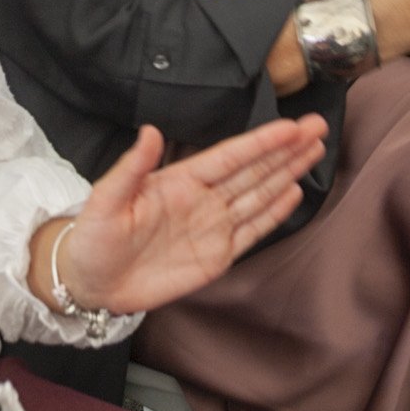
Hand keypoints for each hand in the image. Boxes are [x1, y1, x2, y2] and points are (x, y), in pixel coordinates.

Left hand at [53, 115, 327, 314]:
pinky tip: (293, 193)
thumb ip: (131, 167)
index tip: (291, 127)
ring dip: (287, 174)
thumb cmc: (94, 237)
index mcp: (181, 181)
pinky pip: (251, 231)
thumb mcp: (106, 200)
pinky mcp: (216, 257)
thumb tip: (149, 131)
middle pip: (254, 171)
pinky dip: (274, 213)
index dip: (262, 142)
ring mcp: (212, 227)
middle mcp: (203, 200)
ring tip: (314, 152)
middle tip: (318, 127)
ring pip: (259, 195)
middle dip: (286, 150)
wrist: (91, 283)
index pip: (230, 156)